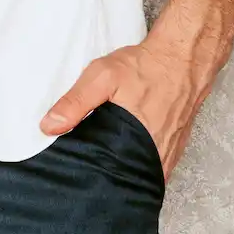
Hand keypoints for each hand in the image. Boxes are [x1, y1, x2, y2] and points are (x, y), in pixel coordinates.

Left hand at [38, 32, 220, 181]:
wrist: (184, 55)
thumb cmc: (146, 66)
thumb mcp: (102, 76)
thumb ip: (76, 101)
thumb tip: (49, 126)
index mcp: (134, 145)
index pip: (108, 177)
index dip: (91, 175)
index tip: (77, 171)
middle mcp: (155, 156)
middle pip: (125, 178)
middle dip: (108, 175)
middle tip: (91, 166)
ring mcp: (169, 154)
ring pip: (142, 173)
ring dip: (126, 170)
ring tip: (108, 161)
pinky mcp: (177, 146)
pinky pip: (157, 165)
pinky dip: (142, 162)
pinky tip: (130, 152)